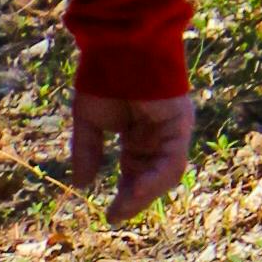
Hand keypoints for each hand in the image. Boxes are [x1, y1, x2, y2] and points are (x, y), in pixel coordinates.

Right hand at [68, 88, 194, 217]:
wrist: (118, 45)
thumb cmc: (104, 75)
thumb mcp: (89, 121)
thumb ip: (88, 152)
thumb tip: (82, 184)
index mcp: (139, 136)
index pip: (135, 173)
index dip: (124, 194)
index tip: (109, 214)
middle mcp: (159, 137)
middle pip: (152, 177)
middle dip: (135, 199)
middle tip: (115, 216)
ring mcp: (172, 132)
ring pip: (166, 174)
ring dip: (145, 194)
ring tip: (122, 208)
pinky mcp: (180, 125)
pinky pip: (171, 160)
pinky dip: (155, 178)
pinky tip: (135, 189)